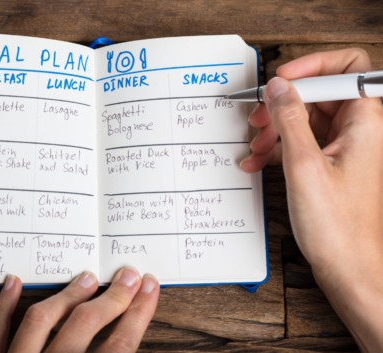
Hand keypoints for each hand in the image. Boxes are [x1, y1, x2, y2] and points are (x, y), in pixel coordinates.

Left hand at [0, 267, 158, 352]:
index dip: (137, 316)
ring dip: (66, 297)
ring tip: (85, 277)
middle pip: (83, 328)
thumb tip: (125, 336)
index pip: (118, 349)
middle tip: (128, 276)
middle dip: (110, 300)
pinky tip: (14, 282)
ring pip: (40, 322)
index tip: (149, 290)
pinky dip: (2, 307)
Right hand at [242, 48, 382, 351]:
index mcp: (365, 123)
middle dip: (285, 104)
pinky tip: (257, 161)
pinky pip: (301, 143)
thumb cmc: (336, 227)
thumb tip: (279, 88)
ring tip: (254, 145)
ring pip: (306, 120)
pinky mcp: (329, 166)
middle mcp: (358, 131)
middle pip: (320, 94)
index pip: (347, 69)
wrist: (348, 268)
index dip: (311, 67)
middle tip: (259, 116)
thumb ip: (291, 120)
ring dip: (276, 129)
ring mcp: (344, 149)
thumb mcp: (304, 165)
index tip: (281, 80)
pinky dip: (278, 148)